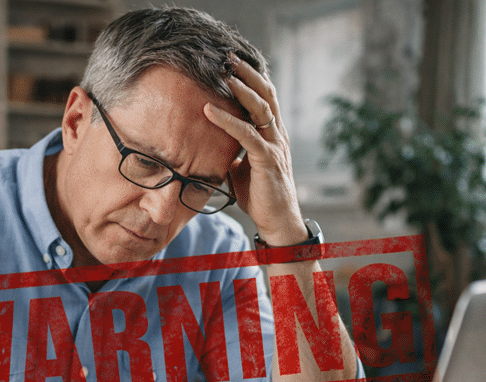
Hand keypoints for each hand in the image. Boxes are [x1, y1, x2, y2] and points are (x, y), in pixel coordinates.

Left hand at [203, 53, 306, 246]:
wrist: (277, 221)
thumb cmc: (259, 195)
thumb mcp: (241, 167)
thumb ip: (231, 151)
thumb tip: (208, 142)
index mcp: (272, 133)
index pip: (264, 97)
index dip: (251, 78)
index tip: (232, 63)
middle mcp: (277, 134)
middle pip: (265, 94)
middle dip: (247, 73)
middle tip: (228, 56)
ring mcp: (274, 145)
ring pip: (259, 108)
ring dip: (241, 88)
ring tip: (224, 73)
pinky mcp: (267, 159)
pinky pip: (246, 134)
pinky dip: (226, 120)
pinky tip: (208, 111)